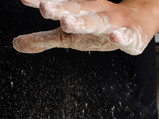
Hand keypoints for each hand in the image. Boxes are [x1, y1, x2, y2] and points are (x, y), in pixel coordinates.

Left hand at [13, 0, 158, 54]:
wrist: (135, 25)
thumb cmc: (95, 30)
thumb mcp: (67, 37)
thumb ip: (43, 40)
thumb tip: (16, 44)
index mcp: (80, 12)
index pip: (62, 5)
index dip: (46, 4)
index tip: (26, 1)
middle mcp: (95, 13)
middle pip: (78, 10)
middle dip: (61, 9)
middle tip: (44, 8)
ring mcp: (113, 23)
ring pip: (98, 21)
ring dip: (83, 22)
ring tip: (66, 23)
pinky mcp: (130, 36)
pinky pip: (126, 37)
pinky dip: (121, 37)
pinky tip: (115, 37)